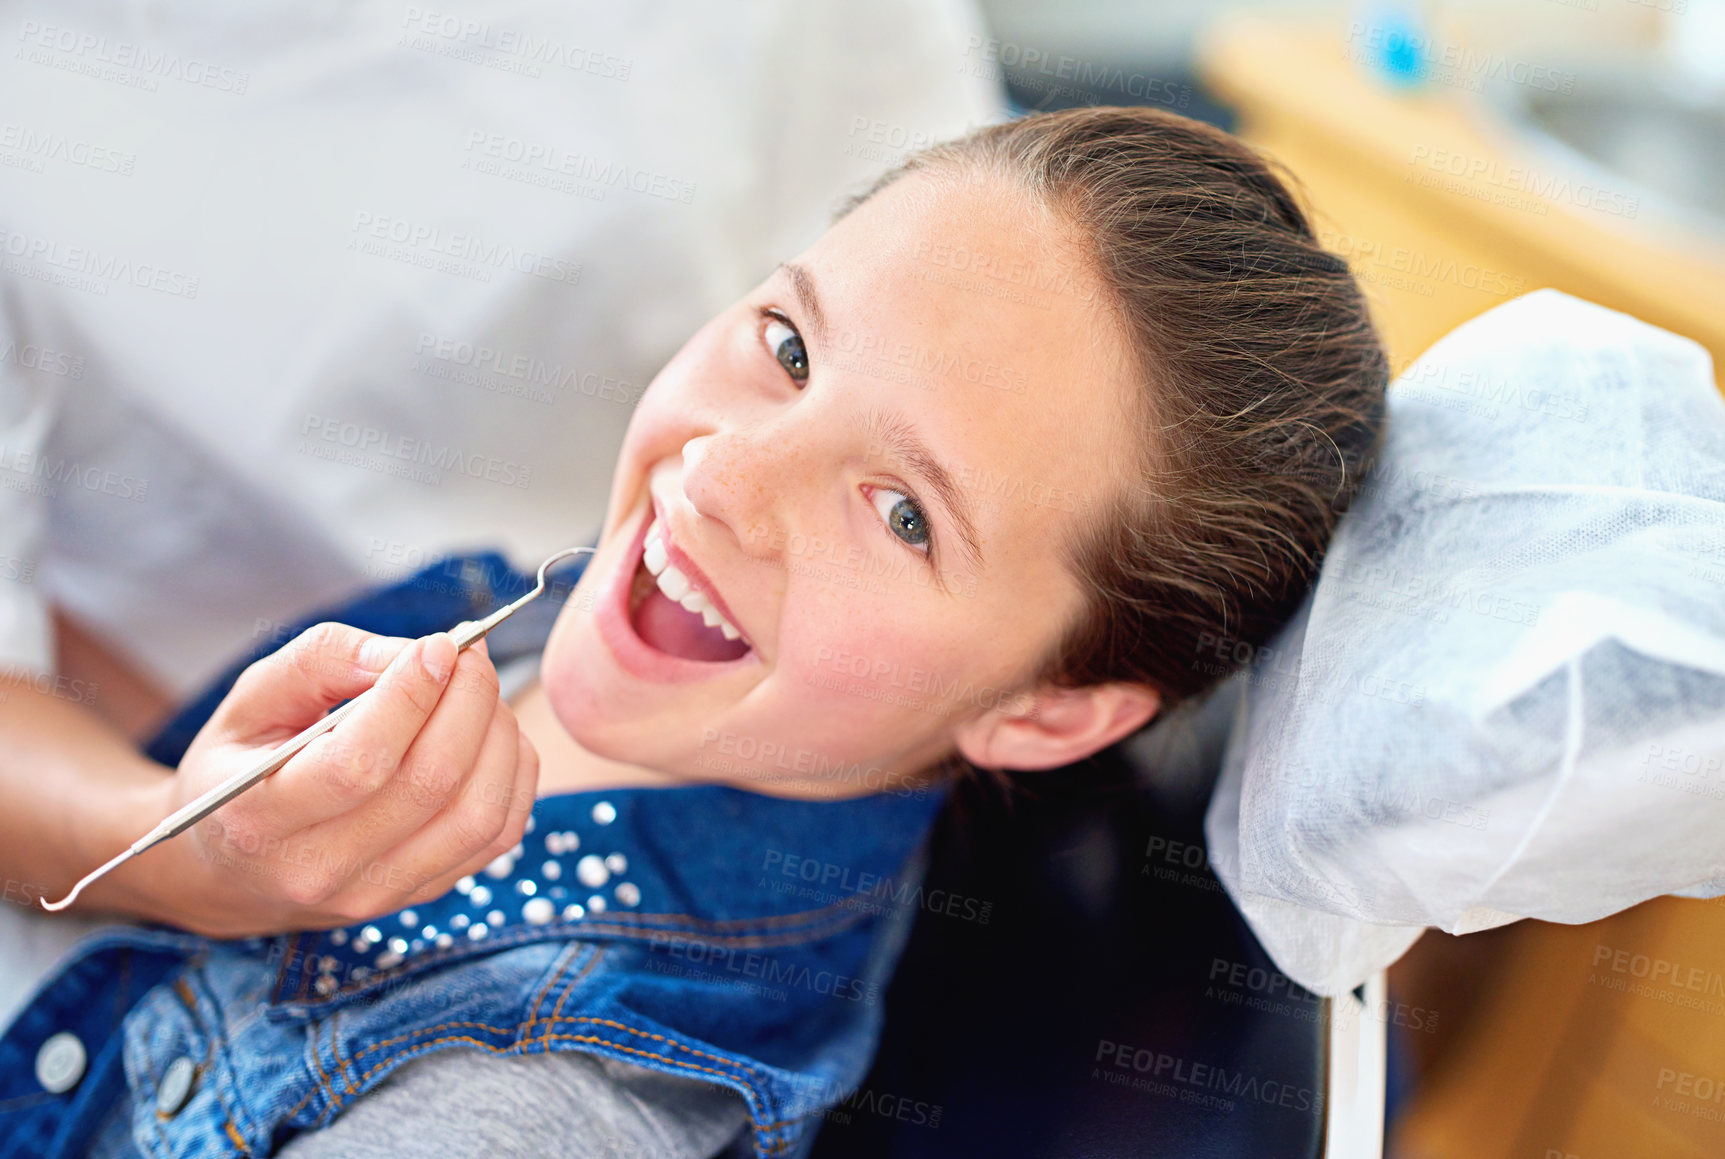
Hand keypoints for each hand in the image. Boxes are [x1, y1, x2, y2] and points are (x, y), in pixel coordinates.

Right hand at [109, 623, 537, 937]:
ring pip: (478, 814)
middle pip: (430, 783)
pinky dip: (513, 773)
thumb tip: (418, 654)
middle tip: (469, 657)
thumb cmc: (247, 764)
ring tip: (478, 693)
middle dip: (468, 702)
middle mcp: (318, 869)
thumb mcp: (255, 697)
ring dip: (498, 736)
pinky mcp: (423, 894)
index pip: (358, 764)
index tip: (437, 646)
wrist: (239, 867)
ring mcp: (377, 892)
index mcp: (257, 816)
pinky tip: (490, 735)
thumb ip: (327, 660)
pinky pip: (499, 834)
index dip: (412, 696)